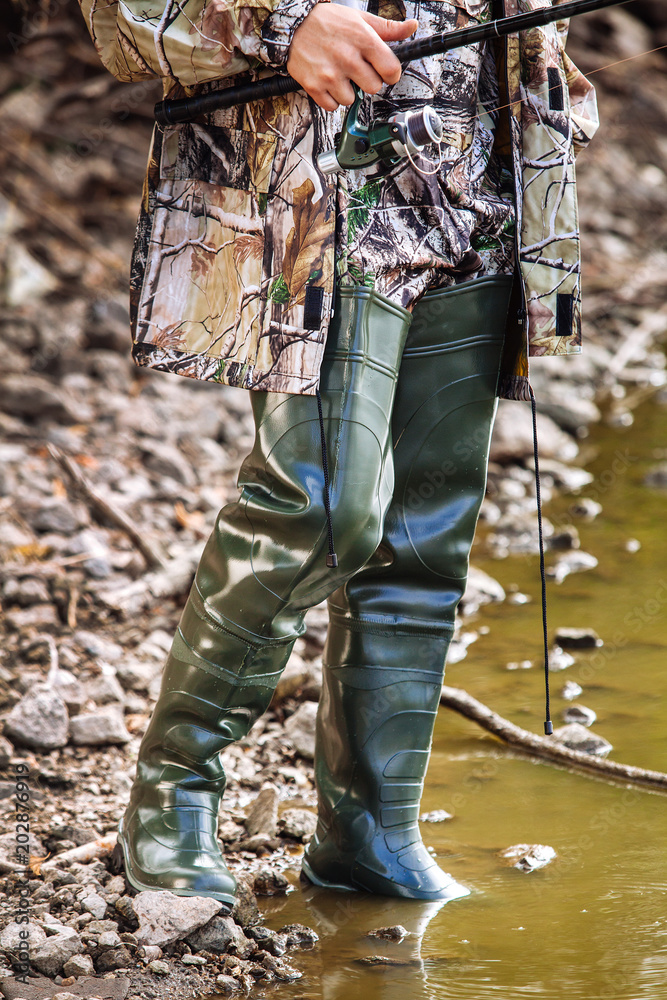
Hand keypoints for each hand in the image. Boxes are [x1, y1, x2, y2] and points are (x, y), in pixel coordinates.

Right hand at [287, 4, 417, 110]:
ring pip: (352, 99)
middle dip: (368, 81)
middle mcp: (347, 58)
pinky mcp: (315, 87)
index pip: (391, 70)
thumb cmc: (327, 22)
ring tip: (340, 74)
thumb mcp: (359, 19)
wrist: (293, 25)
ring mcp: (330, 74)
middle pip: (374, 88)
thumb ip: (387, 28)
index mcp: (363, 40)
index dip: (390, 73)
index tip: (384, 72)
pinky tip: (328, 82)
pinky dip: (332, 97)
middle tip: (358, 70)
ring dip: (348, 90)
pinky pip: (333, 106)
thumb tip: (411, 27)